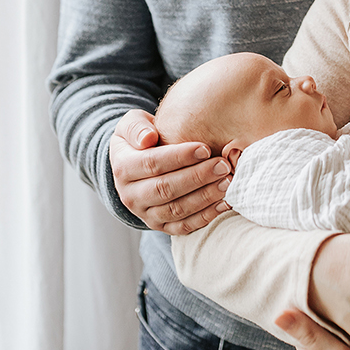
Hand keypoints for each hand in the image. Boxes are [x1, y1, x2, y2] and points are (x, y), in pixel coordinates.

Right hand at [109, 109, 231, 233]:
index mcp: (122, 168)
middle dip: (197, 177)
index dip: (179, 157)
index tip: (205, 148)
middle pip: (165, 189)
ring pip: (176, 210)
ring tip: (227, 182)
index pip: (152, 163)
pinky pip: (184, 226)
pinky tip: (224, 203)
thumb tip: (148, 138)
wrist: (136, 162)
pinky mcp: (161, 226)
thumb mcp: (131, 124)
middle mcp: (131, 195)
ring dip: (204, 197)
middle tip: (223, 165)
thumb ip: (137, 127)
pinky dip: (206, 216)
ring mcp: (146, 214)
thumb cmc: (141, 137)